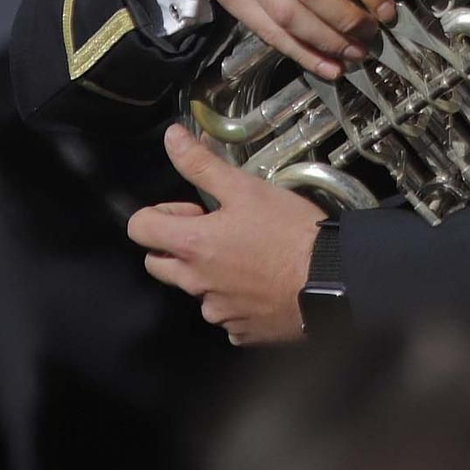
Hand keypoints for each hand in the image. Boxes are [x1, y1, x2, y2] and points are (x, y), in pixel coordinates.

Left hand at [127, 121, 322, 343]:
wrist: (330, 279)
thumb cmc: (287, 230)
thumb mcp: (245, 188)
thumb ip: (201, 164)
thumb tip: (171, 137)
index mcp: (192, 246)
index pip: (139, 229)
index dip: (161, 213)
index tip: (194, 209)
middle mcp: (196, 285)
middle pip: (158, 264)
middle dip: (176, 244)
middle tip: (217, 229)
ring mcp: (218, 313)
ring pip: (195, 290)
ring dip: (208, 273)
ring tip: (247, 255)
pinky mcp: (240, 331)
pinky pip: (224, 314)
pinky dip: (235, 299)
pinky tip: (261, 283)